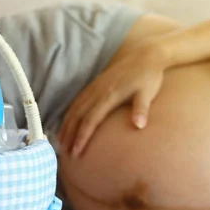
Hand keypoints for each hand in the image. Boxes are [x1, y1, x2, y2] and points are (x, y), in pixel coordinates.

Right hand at [58, 42, 166, 156]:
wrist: (145, 56)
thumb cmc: (148, 77)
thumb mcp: (148, 93)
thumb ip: (141, 109)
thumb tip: (139, 125)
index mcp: (109, 95)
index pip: (91, 120)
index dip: (81, 137)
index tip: (76, 152)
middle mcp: (97, 92)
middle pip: (78, 116)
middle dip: (69, 135)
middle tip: (64, 153)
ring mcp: (94, 88)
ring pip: (74, 109)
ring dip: (66, 126)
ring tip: (61, 141)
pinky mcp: (94, 85)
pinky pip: (77, 101)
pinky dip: (69, 114)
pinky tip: (67, 123)